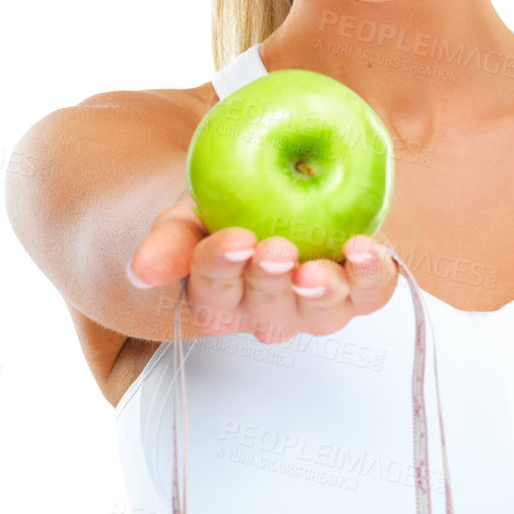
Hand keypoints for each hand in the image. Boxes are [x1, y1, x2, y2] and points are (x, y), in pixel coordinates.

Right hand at [126, 187, 399, 343]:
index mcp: (221, 300)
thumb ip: (169, 241)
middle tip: (274, 252)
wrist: (270, 200)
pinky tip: (364, 250)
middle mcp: (270, 313)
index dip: (221, 268)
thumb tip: (141, 270)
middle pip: (270, 310)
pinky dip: (371, 275)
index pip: (215, 293)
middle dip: (272, 282)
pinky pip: (370, 292)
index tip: (231, 240)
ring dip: (322, 291)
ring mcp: (316, 306)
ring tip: (318, 270)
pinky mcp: (358, 289)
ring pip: (321, 312)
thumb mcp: (188, 220)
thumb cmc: (222, 216)